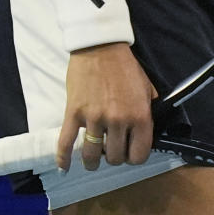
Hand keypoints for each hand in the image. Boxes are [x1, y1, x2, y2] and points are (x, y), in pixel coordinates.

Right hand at [56, 42, 156, 170]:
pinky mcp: (74, 113)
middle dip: (113, 156)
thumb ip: (149, 112)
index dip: (134, 157)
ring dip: (92, 161)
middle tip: (111, 149)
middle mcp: (117, 121)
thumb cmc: (125, 67)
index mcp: (139, 116)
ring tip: (92, 160)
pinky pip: (66, 142)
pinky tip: (64, 168)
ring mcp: (94, 118)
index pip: (139, 155)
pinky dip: (63, 158)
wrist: (101, 47)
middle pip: (114, 157)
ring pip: (92, 155)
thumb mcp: (147, 88)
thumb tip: (149, 132)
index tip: (130, 152)